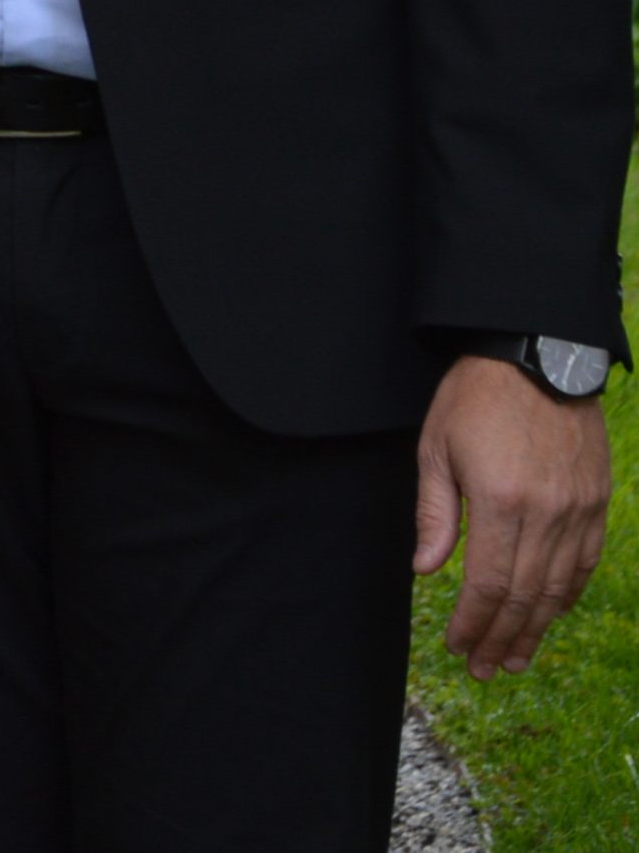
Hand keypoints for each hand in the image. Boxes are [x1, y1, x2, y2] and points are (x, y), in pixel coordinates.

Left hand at [417, 354, 609, 677]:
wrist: (535, 355)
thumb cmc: (475, 398)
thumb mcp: (437, 448)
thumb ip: (435, 514)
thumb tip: (426, 570)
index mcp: (502, 501)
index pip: (490, 583)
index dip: (474, 622)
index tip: (458, 645)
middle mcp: (548, 513)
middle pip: (526, 595)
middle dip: (502, 637)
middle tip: (485, 668)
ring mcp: (579, 509)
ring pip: (560, 587)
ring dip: (536, 628)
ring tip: (514, 656)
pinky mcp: (597, 502)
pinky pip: (586, 562)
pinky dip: (567, 595)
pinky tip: (549, 614)